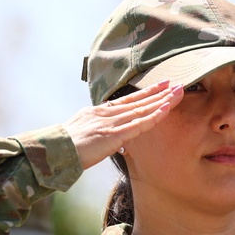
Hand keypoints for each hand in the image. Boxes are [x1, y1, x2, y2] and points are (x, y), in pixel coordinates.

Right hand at [63, 81, 183, 168]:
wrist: (54, 151)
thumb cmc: (64, 147)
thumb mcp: (80, 133)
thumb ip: (96, 132)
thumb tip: (111, 139)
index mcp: (97, 112)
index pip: (126, 100)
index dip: (144, 93)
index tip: (159, 86)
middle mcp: (106, 113)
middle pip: (137, 101)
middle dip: (158, 92)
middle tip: (176, 83)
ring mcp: (110, 123)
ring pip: (142, 109)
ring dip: (162, 101)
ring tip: (179, 92)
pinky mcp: (113, 134)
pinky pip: (139, 124)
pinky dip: (154, 116)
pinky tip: (166, 109)